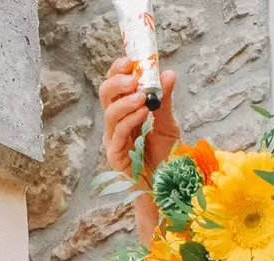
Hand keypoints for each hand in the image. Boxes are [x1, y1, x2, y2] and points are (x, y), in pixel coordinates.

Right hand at [99, 58, 180, 182]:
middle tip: (133, 78)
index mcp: (126, 110)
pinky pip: (118, 135)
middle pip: (106, 95)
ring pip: (110, 114)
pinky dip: (130, 121)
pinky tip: (144, 112)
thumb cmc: (165, 156)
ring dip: (125, 101)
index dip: (119, 70)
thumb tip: (168, 73)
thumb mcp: (168, 124)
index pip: (115, 84)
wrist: (168, 186)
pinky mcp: (116, 156)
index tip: (131, 60)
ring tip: (142, 96)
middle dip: (117, 82)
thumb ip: (165, 100)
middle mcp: (117, 122)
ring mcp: (114, 140)